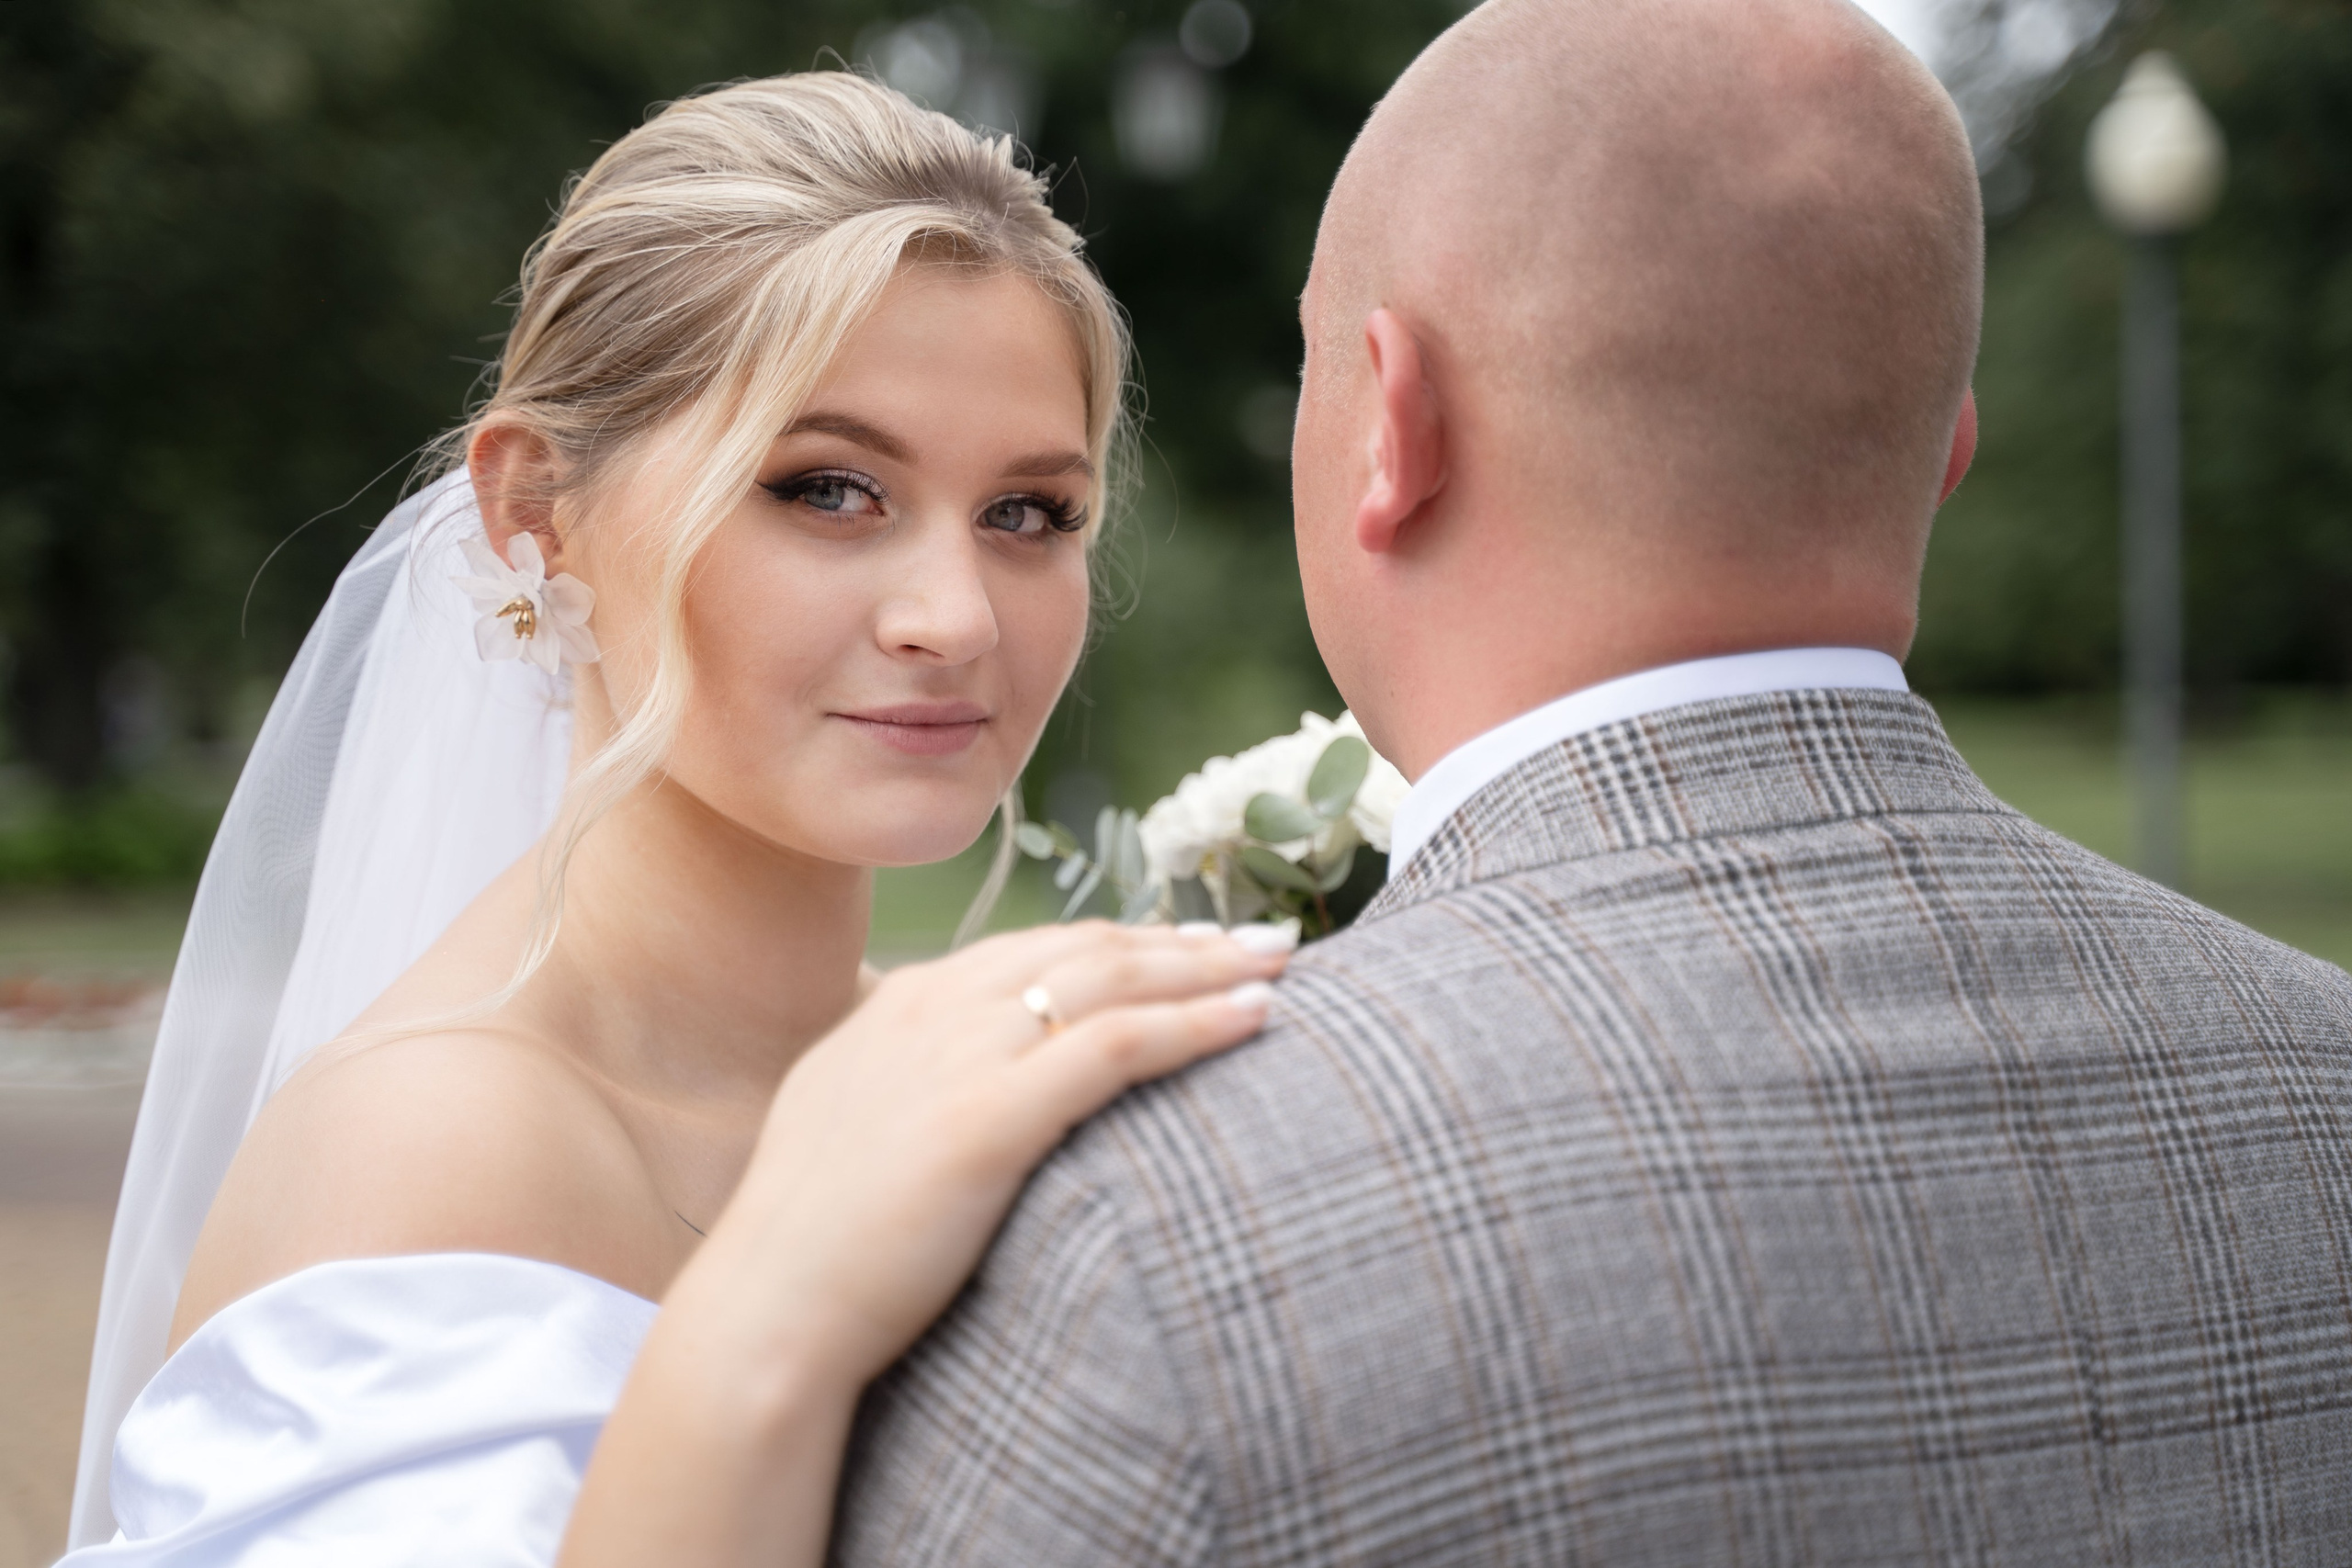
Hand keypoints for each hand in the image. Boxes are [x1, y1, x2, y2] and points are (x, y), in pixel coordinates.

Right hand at [691, 919, 1293, 1389]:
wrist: (764, 1315)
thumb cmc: (809, 1250)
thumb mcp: (850, 1131)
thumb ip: (903, 1089)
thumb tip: (947, 1092)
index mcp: (898, 1008)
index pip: (1034, 950)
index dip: (1122, 942)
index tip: (1187, 946)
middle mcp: (930, 1011)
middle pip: (1084, 949)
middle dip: (1181, 938)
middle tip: (1263, 938)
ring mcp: (957, 1057)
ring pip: (1109, 980)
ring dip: (1204, 965)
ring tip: (1277, 963)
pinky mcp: (986, 1118)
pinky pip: (1114, 1047)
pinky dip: (1193, 1023)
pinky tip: (1254, 1017)